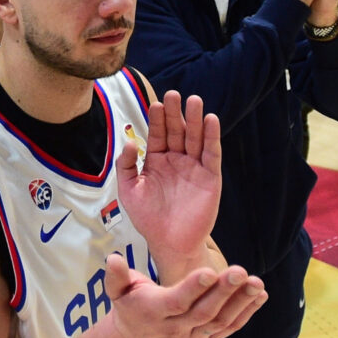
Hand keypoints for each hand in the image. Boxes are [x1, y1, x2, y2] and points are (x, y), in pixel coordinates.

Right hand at [106, 256, 267, 337]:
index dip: (193, 288)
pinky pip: (228, 328)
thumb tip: (113, 259)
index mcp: (154, 311)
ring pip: (219, 322)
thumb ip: (116, 275)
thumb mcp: (116, 290)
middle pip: (203, 312)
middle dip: (223, 292)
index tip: (210, 271)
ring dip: (240, 303)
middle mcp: (175, 327)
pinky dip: (246, 314)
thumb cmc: (129, 304)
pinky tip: (260, 296)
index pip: (176, 301)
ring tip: (257, 283)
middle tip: (241, 272)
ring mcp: (192, 336)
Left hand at [115, 90, 222, 268]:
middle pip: (177, 131)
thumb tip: (129, 142)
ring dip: (196, 119)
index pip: (158, 134)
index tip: (156, 103)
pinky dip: (212, 137)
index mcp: (156, 160)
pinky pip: (211, 153)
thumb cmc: (147, 218)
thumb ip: (126, 166)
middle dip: (175, 113)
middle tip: (174, 95)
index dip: (157, 119)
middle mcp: (176, 160)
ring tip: (194, 100)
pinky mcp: (210, 176)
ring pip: (195, 138)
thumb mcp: (129, 191)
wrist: (169, 242)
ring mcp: (194, 166)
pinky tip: (210, 120)